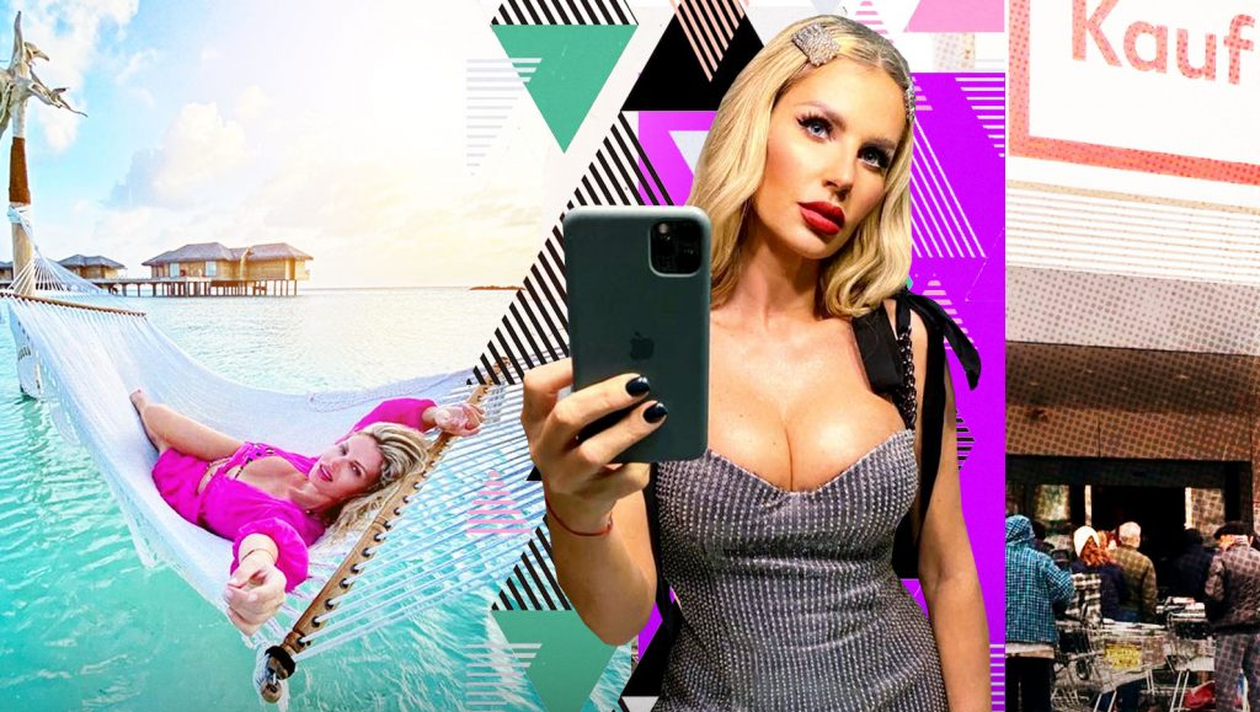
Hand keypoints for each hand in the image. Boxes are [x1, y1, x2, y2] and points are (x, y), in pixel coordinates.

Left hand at [224, 550, 286, 635]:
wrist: (259, 574)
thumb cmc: (257, 568)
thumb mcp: (252, 562)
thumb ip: (243, 571)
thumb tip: (232, 584)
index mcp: (279, 581)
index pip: (273, 591)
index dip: (261, 595)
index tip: (248, 595)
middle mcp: (279, 598)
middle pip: (260, 607)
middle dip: (239, 600)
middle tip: (227, 589)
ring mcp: (271, 611)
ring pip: (254, 618)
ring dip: (236, 609)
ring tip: (228, 596)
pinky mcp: (261, 621)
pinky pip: (249, 629)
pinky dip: (237, 622)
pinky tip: (231, 610)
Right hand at [432, 403, 484, 435]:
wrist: (443, 414)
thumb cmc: (441, 420)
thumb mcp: (441, 422)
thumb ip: (447, 424)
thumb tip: (455, 423)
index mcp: (460, 432)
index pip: (469, 433)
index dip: (474, 431)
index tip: (478, 427)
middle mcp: (468, 428)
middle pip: (476, 423)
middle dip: (471, 414)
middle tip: (463, 406)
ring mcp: (472, 421)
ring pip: (482, 418)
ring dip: (474, 410)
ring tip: (463, 405)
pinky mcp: (475, 414)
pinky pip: (482, 411)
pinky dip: (476, 407)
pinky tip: (466, 404)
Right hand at [521, 359, 663, 531]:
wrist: (574, 506)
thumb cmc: (578, 447)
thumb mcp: (569, 425)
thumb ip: (587, 400)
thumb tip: (629, 374)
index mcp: (535, 420)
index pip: (536, 387)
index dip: (561, 369)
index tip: (590, 357)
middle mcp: (543, 448)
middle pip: (567, 416)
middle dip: (605, 397)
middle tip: (639, 383)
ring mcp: (565, 477)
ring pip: (593, 452)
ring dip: (628, 429)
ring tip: (656, 411)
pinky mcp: (592, 497)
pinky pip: (622, 480)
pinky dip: (641, 464)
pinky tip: (654, 451)